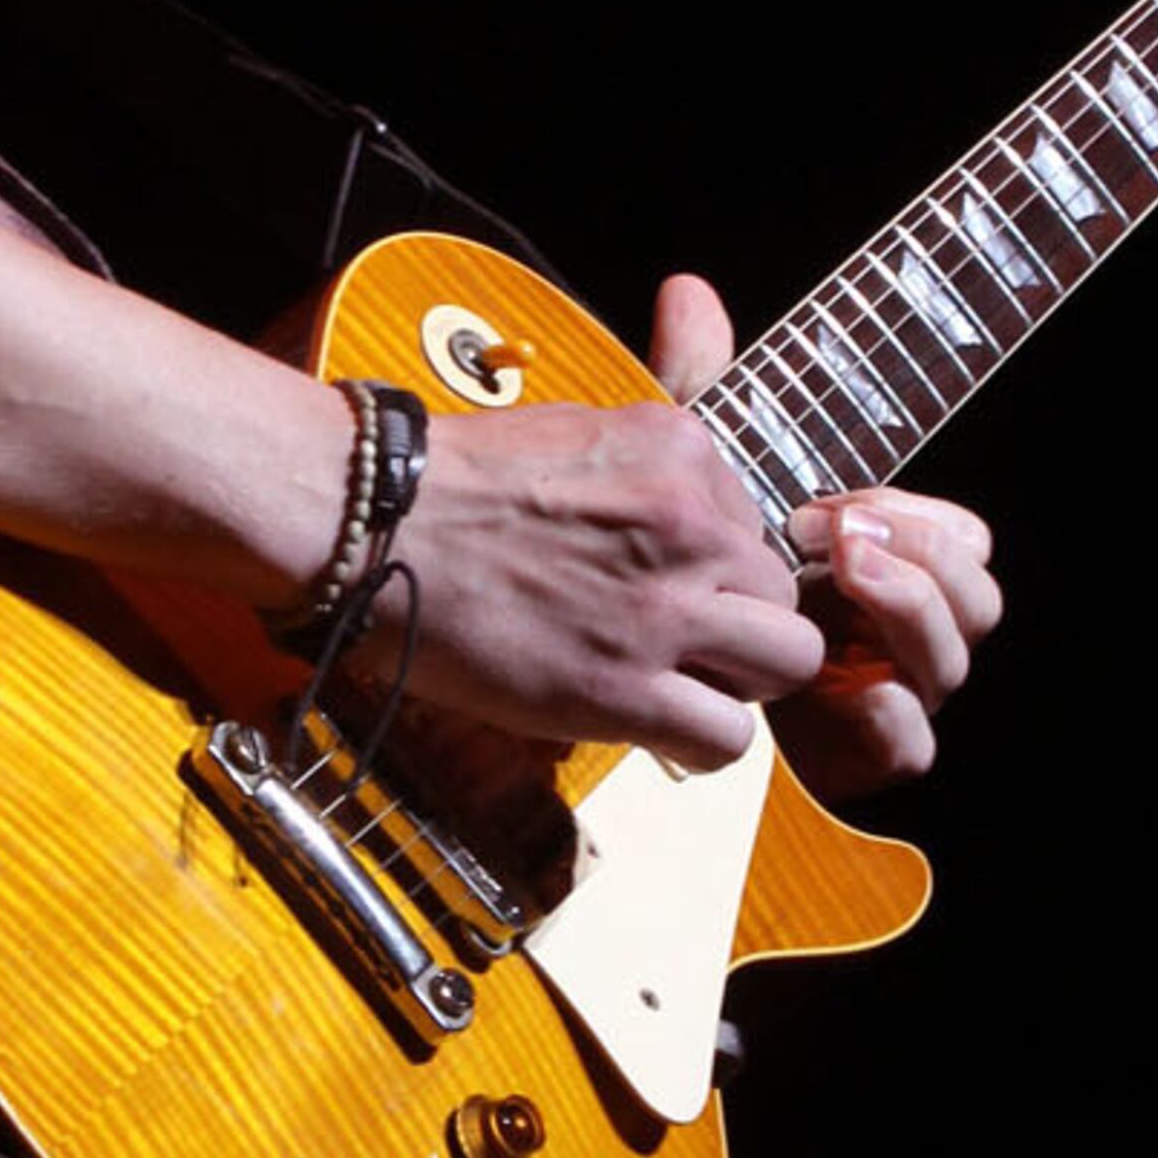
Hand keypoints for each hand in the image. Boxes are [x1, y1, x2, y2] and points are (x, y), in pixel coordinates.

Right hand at [388, 377, 823, 771]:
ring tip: (678, 681)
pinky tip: (657, 720)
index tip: (667, 579)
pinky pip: (728, 737)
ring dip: (738, 680)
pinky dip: (701, 738)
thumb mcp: (575, 427)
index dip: (717, 563)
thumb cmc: (453, 482)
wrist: (374, 526)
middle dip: (743, 623)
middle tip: (684, 639)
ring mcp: (663, 607)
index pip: (755, 522)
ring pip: (783, 663)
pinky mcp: (624, 686)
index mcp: (680, 449)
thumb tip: (695, 419)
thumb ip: (650, 448)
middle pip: (784, 594)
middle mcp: (690, 522)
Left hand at [648, 274, 1001, 795]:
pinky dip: (889, 717)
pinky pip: (908, 747)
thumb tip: (688, 293)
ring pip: (949, 666)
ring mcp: (877, 692)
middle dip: (920, 558)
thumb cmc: (647, 565)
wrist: (607, 663)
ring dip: (908, 617)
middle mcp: (892, 629)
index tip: (838, 501)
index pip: (960, 535)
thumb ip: (697, 391)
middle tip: (836, 535)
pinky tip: (848, 686)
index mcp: (880, 564)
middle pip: (978, 598)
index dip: (916, 515)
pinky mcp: (845, 754)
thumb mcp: (674, 476)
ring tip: (842, 581)